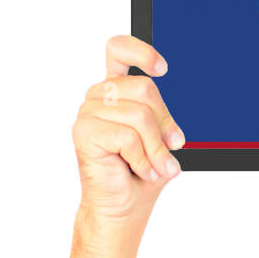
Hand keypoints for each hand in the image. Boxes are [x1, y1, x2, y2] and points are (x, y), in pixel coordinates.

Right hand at [72, 36, 183, 222]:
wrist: (122, 208)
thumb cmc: (140, 175)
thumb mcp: (162, 142)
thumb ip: (164, 123)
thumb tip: (174, 130)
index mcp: (116, 92)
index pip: (118, 49)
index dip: (141, 51)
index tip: (163, 69)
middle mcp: (99, 97)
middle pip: (144, 88)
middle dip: (165, 124)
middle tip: (171, 149)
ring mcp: (88, 113)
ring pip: (140, 115)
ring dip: (155, 149)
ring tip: (156, 166)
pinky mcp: (84, 132)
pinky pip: (128, 136)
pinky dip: (143, 159)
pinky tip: (142, 170)